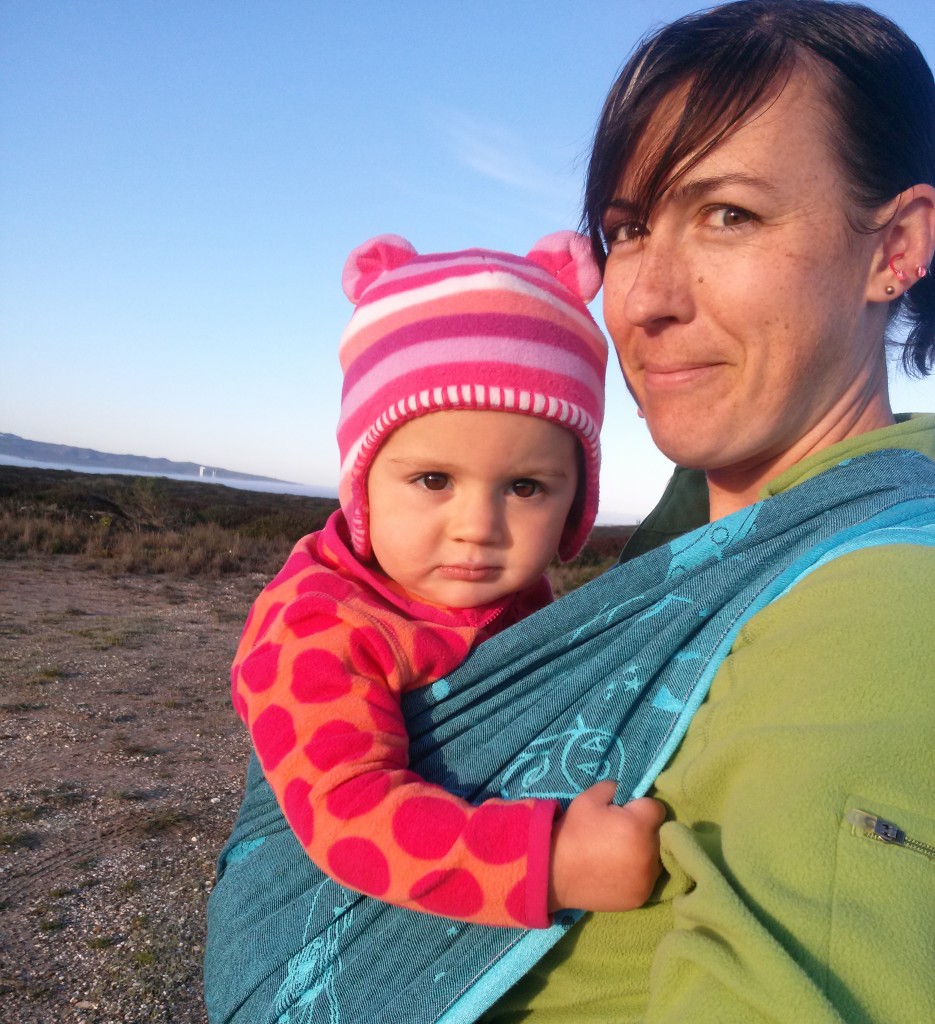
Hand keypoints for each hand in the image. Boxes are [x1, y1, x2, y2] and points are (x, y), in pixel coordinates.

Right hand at [548, 781, 664, 913]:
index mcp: (638, 825)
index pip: (657, 809)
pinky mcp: (641, 896)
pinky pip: (647, 879)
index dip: (640, 807)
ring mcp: (647, 878)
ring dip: (642, 853)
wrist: (555, 873)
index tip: (625, 813)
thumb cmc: (573, 832)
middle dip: (642, 830)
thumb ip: (613, 787)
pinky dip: (636, 874)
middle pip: (657, 834)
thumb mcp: (588, 799)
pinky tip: (616, 871)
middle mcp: (649, 853)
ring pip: (654, 857)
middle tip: (618, 834)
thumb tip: (625, 790)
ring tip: (616, 855)